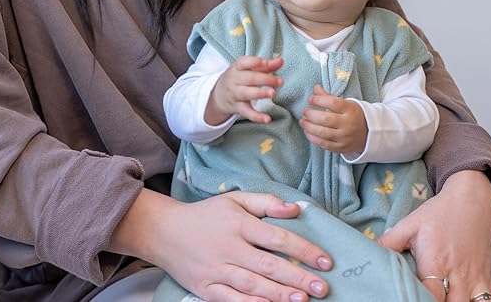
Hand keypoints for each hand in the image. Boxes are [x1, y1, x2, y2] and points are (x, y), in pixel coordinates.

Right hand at [147, 191, 332, 301]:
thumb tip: (295, 209)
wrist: (165, 232)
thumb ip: (266, 202)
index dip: (303, 249)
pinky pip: (231, 300)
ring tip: (303, 300)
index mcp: (238, 223)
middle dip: (297, 277)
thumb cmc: (207, 215)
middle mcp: (229, 247)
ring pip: (252, 284)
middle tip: (322, 288)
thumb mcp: (235, 199)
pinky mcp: (206, 289)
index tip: (325, 260)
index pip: (276, 237)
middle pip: (268, 264)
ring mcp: (217, 270)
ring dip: (279, 294)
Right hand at [205, 56, 283, 125]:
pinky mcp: (237, 108)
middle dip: (265, 79)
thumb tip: (280, 60)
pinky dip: (256, 116)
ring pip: (247, 93)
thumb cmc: (239, 79)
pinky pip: (247, 112)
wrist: (218, 95)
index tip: (266, 62)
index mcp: (237, 68)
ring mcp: (235, 94)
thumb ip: (266, 66)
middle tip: (280, 81)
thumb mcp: (248, 70)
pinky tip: (267, 118)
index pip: (244, 63)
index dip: (254, 62)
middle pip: (250, 78)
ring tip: (272, 93)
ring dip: (260, 93)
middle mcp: (234, 80)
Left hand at [299, 84, 367, 155]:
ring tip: (303, 121)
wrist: (370, 133)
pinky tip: (307, 132)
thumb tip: (316, 88)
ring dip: (309, 127)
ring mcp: (345, 137)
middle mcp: (348, 124)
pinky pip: (324, 144)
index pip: (332, 103)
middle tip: (304, 112)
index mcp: (350, 110)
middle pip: (325, 119)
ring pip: (323, 133)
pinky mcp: (341, 147)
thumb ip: (329, 97)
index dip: (319, 100)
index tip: (310, 99)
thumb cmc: (354, 115)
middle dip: (311, 115)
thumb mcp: (346, 103)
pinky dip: (313, 138)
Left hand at [378, 170, 490, 301]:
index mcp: (435, 263)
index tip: (409, 298)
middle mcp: (457, 275)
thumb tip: (368, 250)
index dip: (419, 301)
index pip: (429, 297)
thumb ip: (389, 242)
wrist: (471, 199)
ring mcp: (475, 280)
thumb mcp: (410, 224)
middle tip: (423, 299)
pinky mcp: (488, 280)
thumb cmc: (440, 213)